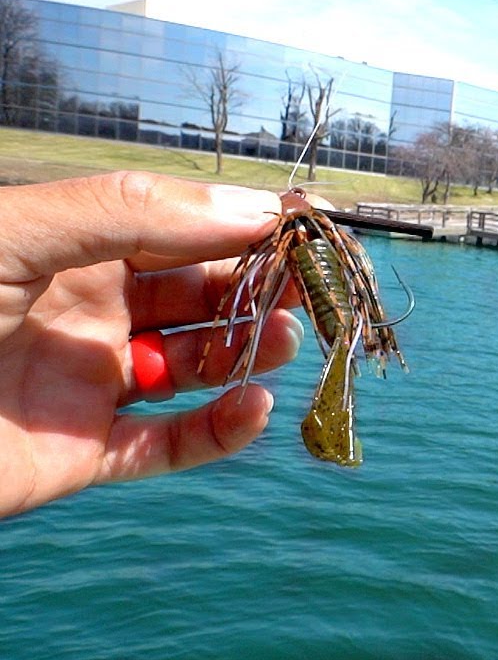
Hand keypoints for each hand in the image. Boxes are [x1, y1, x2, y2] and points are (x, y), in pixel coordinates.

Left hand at [0, 172, 303, 517]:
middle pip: (200, 296)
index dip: (242, 223)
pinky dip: (221, 431)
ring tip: (280, 340)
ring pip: (197, 367)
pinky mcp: (83, 454)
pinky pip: (170, 444)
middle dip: (257, 288)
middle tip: (307, 288)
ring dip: (250, 352)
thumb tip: (252, 206)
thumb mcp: (16, 234)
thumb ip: (130, 213)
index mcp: (72, 249)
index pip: (180, 229)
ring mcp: (89, 383)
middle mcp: (88, 311)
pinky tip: (252, 408)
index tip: (304, 222)